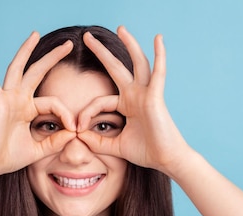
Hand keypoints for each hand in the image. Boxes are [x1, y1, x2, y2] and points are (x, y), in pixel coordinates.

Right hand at [0, 32, 76, 178]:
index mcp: (28, 110)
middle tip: (69, 44)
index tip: (75, 129)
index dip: (67, 115)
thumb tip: (74, 132)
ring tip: (35, 33)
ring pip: (18, 69)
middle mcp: (18, 100)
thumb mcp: (39, 150)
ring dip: (27, 50)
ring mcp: (6, 99)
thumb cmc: (8, 158)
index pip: (54, 103)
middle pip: (38, 73)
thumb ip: (56, 142)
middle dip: (53, 58)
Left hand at [77, 26, 193, 176]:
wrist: (166, 160)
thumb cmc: (145, 152)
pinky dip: (159, 55)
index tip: (76, 128)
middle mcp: (135, 95)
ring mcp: (146, 94)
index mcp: (126, 105)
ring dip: (129, 44)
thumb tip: (77, 136)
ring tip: (120, 28)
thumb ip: (96, 141)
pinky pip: (158, 72)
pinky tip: (158, 39)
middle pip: (116, 68)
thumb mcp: (114, 147)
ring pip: (137, 63)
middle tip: (86, 37)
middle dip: (101, 52)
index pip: (99, 102)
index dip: (85, 114)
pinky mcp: (156, 97)